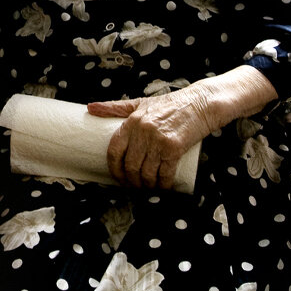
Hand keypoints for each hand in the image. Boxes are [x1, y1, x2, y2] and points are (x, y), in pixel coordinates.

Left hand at [89, 87, 218, 188]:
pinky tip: (163, 187)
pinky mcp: (174, 148)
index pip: (114, 150)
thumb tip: (89, 107)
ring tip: (148, 187)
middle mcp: (142, 131)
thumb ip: (115, 107)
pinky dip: (163, 185)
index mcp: (131, 121)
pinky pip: (164, 174)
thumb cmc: (169, 105)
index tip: (118, 177)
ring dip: (146, 185)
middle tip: (135, 186)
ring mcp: (158, 140)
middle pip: (130, 166)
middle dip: (131, 181)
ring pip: (146, 173)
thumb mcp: (140, 103)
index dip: (114, 168)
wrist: (200, 103)